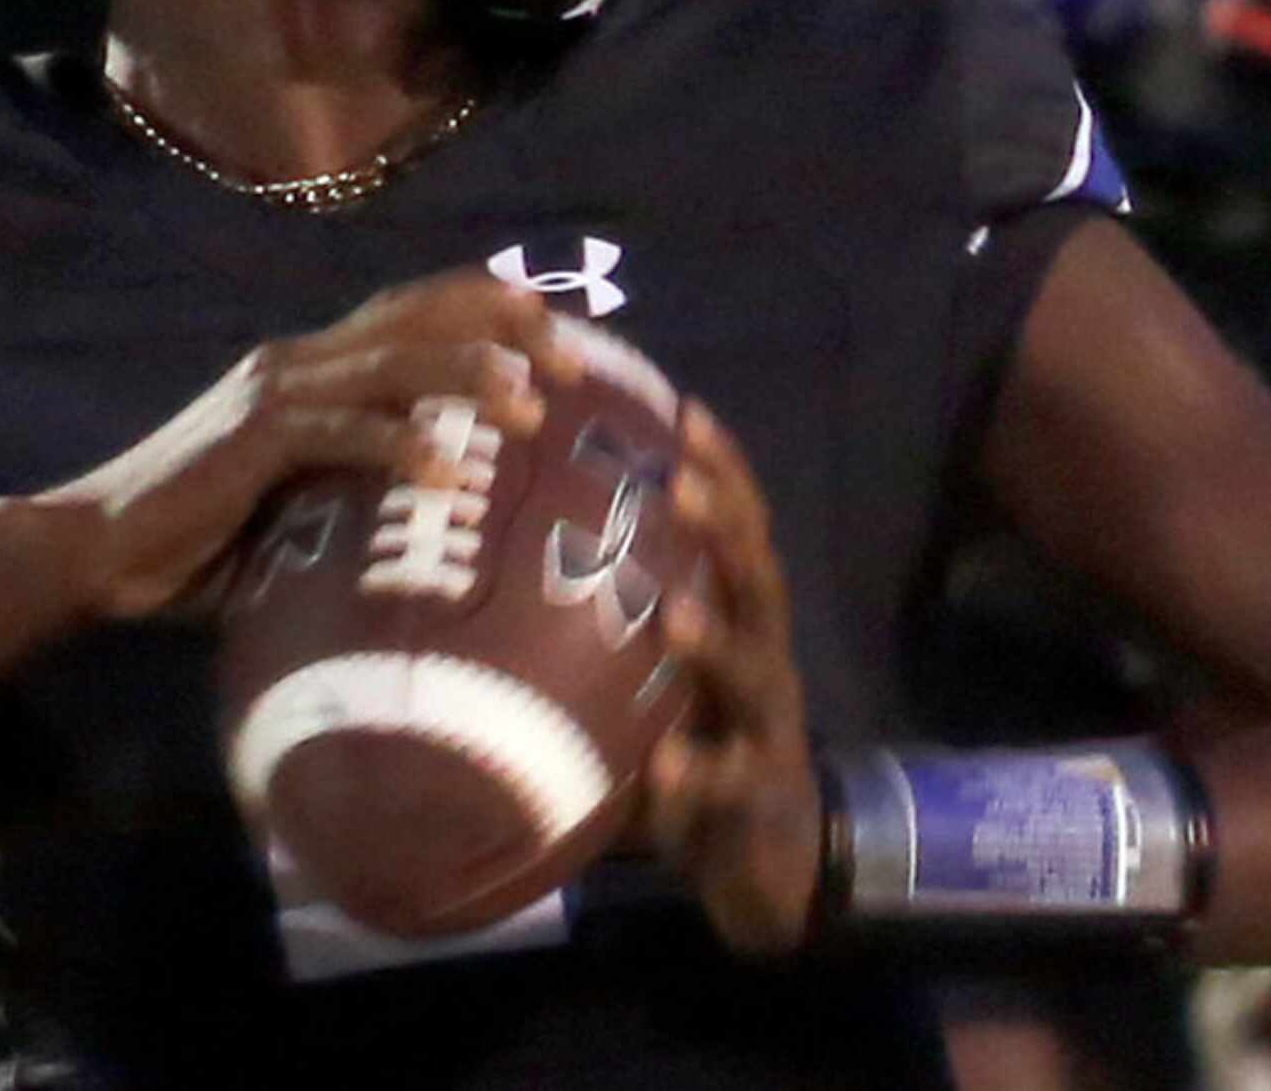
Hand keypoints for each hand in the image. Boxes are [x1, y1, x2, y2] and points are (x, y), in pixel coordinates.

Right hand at [37, 271, 580, 618]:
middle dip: (499, 326)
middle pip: (414, 317)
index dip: (482, 307)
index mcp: (308, 368)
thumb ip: (355, 499)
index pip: (408, 313)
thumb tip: (440, 539)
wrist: (96, 550)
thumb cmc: (198, 546)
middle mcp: (295, 361)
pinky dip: (399, 445)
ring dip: (466, 377)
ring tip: (533, 403)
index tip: (558, 325)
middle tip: (575, 353)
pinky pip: (341, 434)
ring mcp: (272, 393)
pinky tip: (450, 468)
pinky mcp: (251, 439)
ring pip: (389, 363)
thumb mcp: (294, 511)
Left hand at [644, 398, 821, 950]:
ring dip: (715, 640)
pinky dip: (700, 773)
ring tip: (676, 618)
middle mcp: (760, 655)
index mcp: (732, 615)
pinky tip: (667, 767)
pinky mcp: (761, 795)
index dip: (719, 469)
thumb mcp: (649, 676)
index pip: (735, 527)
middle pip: (757, 576)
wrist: (761, 861)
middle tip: (682, 483)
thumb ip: (606, 625)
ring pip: (754, 668)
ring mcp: (768, 725)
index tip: (682, 410)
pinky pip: (732, 780)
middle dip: (725, 525)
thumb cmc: (689, 742)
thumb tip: (503, 549)